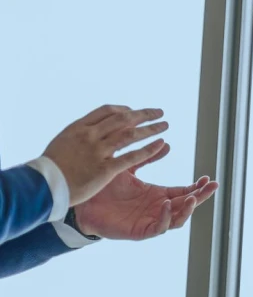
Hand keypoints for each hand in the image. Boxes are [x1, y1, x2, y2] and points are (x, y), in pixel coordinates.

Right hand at [44, 104, 170, 205]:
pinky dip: (149, 149)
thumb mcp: (62, 142)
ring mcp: (97, 152)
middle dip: (143, 114)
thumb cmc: (50, 168)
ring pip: (130, 134)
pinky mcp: (105, 169)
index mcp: (79, 127)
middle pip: (123, 118)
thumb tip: (92, 129)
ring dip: (151, 128)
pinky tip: (161, 144)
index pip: (107, 111)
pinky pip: (132, 157)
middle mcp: (90, 136)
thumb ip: (79, 134)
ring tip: (165, 125)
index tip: (134, 111)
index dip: (124, 109)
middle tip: (159, 112)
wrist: (41, 186)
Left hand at [74, 143, 218, 240]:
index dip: (197, 186)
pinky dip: (165, 218)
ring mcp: (150, 220)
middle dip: (201, 196)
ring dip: (187, 209)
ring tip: (191, 197)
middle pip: (187, 205)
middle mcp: (157, 209)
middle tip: (211, 186)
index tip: (208, 177)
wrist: (81, 203)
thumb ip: (146, 157)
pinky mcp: (140, 231)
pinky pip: (158, 227)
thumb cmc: (103, 187)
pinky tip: (166, 204)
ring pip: (177, 219)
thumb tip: (165, 143)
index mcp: (157, 195)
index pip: (184, 191)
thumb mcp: (128, 168)